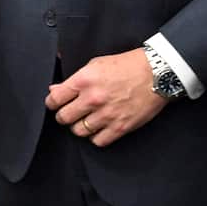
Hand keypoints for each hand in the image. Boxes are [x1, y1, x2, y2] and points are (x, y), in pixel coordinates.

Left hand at [45, 48, 168, 147]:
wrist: (155, 75)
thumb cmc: (126, 66)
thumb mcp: (95, 64)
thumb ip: (74, 79)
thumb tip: (55, 89)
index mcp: (84, 80)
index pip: (55, 99)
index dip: (51, 102)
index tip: (54, 103)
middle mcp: (93, 99)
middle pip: (64, 117)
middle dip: (63, 115)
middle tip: (68, 112)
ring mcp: (106, 115)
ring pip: (78, 131)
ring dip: (79, 127)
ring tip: (84, 120)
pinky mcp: (120, 127)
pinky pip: (98, 141)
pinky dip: (95, 136)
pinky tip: (98, 128)